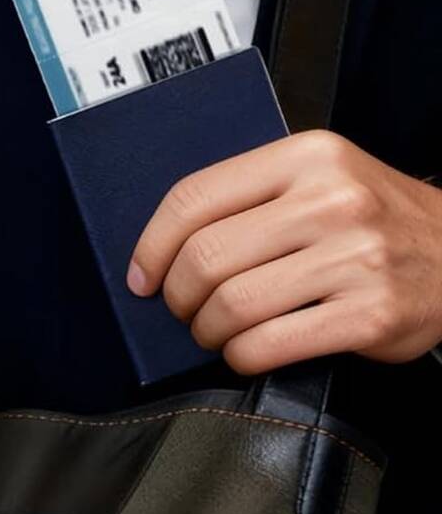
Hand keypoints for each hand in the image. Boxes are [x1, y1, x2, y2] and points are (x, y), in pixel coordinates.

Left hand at [128, 130, 441, 374]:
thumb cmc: (370, 221)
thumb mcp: (318, 181)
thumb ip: (249, 199)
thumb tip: (159, 251)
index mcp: (306, 157)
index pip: (193, 198)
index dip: (151, 246)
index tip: (141, 277)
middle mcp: (332, 200)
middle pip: (205, 257)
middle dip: (178, 296)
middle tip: (184, 310)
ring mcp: (356, 257)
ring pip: (232, 305)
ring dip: (207, 331)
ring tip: (215, 332)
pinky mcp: (372, 314)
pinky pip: (268, 344)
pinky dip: (241, 356)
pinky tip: (247, 351)